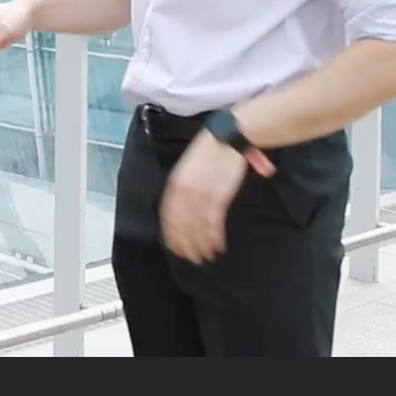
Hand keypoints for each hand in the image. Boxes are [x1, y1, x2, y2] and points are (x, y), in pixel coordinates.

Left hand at [159, 132, 271, 263]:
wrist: (226, 137)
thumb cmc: (209, 152)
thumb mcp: (188, 168)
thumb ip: (184, 188)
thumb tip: (183, 210)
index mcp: (175, 184)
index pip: (168, 216)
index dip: (171, 234)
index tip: (174, 247)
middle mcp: (185, 191)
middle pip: (181, 225)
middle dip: (186, 244)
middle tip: (191, 257)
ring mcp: (201, 194)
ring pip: (197, 227)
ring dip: (202, 244)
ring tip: (206, 256)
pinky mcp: (219, 196)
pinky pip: (213, 222)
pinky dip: (214, 237)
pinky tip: (217, 246)